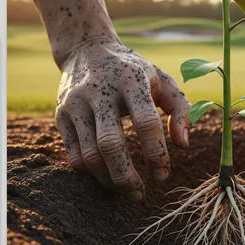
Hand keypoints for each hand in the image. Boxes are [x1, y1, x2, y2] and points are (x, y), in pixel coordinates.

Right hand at [55, 41, 190, 200]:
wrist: (86, 49)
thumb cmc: (133, 72)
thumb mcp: (161, 80)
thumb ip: (180, 110)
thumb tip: (184, 145)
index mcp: (130, 80)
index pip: (145, 121)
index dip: (155, 152)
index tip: (162, 174)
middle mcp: (99, 91)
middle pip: (111, 144)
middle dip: (126, 176)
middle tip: (139, 194)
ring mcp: (76, 103)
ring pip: (90, 154)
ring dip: (109, 179)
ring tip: (125, 190)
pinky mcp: (61, 114)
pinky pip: (74, 155)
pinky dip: (91, 173)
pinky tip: (107, 176)